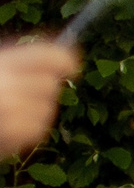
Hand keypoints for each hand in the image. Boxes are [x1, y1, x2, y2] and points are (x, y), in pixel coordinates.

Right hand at [0, 41, 77, 156]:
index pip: (46, 56)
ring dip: (35, 111)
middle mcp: (6, 82)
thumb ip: (20, 63)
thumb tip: (66, 60)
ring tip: (10, 112)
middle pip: (50, 85)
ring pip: (47, 109)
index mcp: (2, 63)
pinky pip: (37, 128)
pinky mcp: (12, 132)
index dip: (64, 60)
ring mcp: (10, 107)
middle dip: (43, 90)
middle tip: (24, 95)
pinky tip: (8, 126)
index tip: (72, 67)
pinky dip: (28, 129)